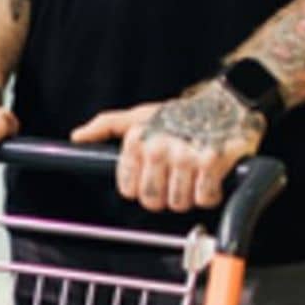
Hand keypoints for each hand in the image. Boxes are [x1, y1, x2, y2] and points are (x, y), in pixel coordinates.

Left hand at [72, 80, 265, 212]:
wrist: (227, 101)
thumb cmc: (181, 112)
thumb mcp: (139, 114)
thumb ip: (106, 125)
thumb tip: (77, 137)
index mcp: (137, 139)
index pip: (129, 189)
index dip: (143, 187)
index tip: (155, 177)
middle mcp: (158, 147)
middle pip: (152, 200)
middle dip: (166, 195)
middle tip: (177, 178)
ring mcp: (185, 156)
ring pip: (179, 203)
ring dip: (189, 195)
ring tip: (195, 175)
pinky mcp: (212, 162)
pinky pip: (205, 198)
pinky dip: (211, 193)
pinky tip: (212, 176)